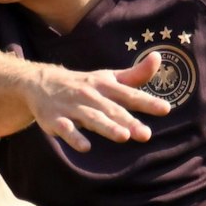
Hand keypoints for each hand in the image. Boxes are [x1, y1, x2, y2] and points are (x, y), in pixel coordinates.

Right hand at [31, 53, 170, 150]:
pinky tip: (85, 147)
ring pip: (91, 118)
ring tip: (123, 137)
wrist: (40, 82)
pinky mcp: (55, 120)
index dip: (147, 102)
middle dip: (128, 121)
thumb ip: (135, 75)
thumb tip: (159, 58)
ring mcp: (72, 107)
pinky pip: (66, 129)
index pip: (129, 94)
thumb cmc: (83, 84)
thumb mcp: (108, 78)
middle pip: (112, 109)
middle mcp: (90, 95)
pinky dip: (74, 137)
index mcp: (105, 85)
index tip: (165, 109)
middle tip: (146, 135)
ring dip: (106, 127)